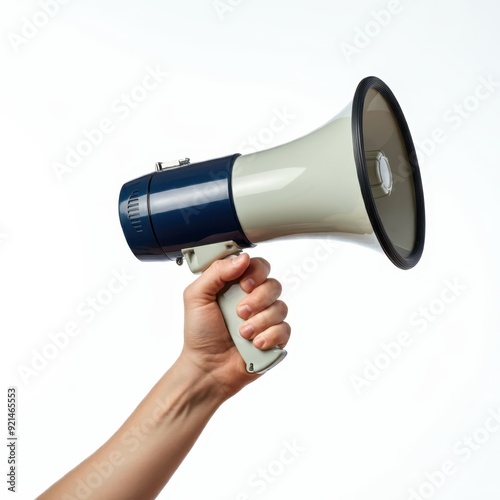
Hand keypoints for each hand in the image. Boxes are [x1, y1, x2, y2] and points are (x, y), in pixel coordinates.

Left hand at [179, 254, 289, 398]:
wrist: (207, 368)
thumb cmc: (199, 334)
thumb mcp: (197, 296)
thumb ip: (216, 272)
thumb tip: (242, 258)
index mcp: (236, 286)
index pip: (258, 266)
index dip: (255, 272)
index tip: (244, 285)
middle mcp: (254, 299)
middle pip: (273, 285)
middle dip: (258, 299)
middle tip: (240, 312)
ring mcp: (265, 319)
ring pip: (281, 307)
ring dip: (260, 321)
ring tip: (243, 333)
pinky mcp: (274, 338)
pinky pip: (285, 329)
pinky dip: (270, 336)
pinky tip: (254, 343)